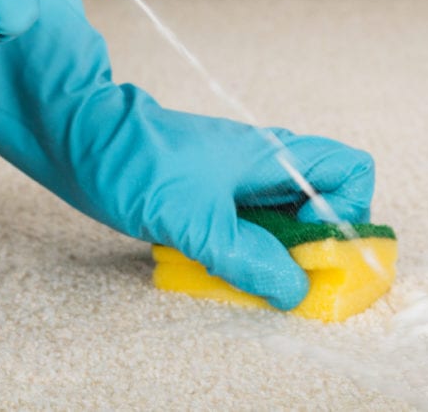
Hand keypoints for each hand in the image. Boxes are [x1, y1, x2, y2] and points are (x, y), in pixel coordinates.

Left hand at [0, 0, 374, 309]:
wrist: (78, 137)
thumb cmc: (135, 161)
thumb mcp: (194, 219)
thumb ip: (248, 257)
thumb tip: (296, 290)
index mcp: (274, 154)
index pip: (349, 170)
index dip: (345, 209)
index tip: (308, 238)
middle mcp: (265, 166)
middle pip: (321, 206)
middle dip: (310, 249)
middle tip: (279, 277)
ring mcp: (238, 183)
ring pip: (282, 225)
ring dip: (271, 257)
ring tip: (238, 272)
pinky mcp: (212, 199)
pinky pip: (247, 232)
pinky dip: (240, 256)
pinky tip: (211, 264)